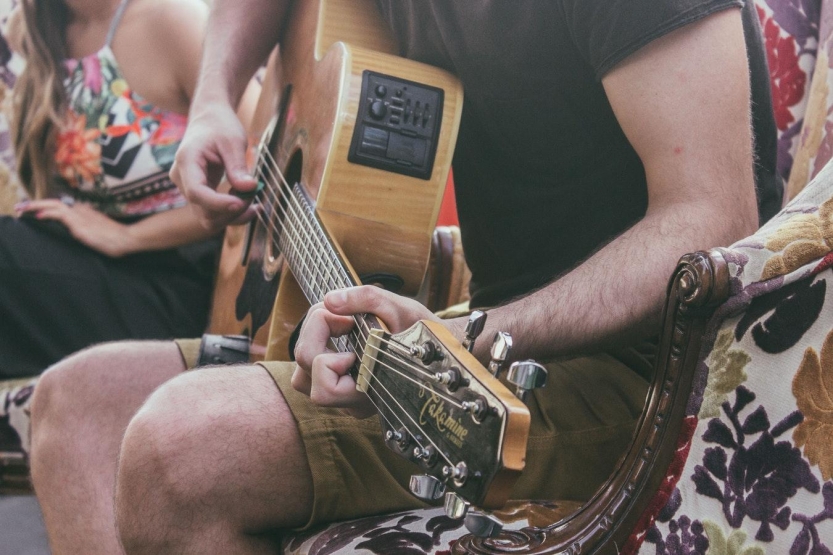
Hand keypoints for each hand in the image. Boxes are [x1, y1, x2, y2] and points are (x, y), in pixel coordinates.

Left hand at [16, 199, 131, 256]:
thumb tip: (80, 230)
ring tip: (22, 209)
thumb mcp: (99, 231)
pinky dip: (47, 214)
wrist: (126, 238)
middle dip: (35, 204)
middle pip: (54, 203)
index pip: (61, 207)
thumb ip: (88, 228)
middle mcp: (80, 210)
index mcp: (84, 212)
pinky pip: (59, 215)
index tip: (32, 211)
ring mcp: (79, 216)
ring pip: (53, 206)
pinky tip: (37, 216)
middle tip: (20, 207)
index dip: (45, 207)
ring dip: (35, 206)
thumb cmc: (116, 239)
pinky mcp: (79, 223)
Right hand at [170, 100, 258, 231]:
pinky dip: (232, 214)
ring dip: (233, 216)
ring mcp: (188, 188)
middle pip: (203, 211)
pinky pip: (213, 213)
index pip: (197, 192)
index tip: (242, 203)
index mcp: (187, 161)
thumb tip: (249, 188)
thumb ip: (238, 166)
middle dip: (231, 211)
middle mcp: (182, 178)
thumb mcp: (233, 141)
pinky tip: (251, 207)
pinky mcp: (198, 194)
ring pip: (208, 218)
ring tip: (255, 204)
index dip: (219, 203)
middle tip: (255, 197)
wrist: (208, 118)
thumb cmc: (219, 125)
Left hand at [291, 286, 439, 417]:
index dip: (329, 356)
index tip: (351, 329)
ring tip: (339, 325)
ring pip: (301, 379)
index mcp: (370, 390)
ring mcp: (345, 397)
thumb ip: (366, 299)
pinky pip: (309, 372)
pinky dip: (315, 346)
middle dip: (315, 337)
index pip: (324, 388)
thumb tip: (330, 300)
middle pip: (303, 379)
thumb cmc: (422, 331)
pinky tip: (338, 331)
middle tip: (343, 319)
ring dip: (311, 343)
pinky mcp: (340, 387)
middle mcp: (355, 402)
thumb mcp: (402, 307)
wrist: (438, 350)